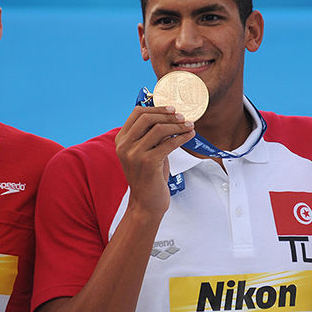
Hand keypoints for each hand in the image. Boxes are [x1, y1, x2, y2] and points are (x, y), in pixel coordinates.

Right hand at [115, 106, 194, 220]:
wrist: (146, 203)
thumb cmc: (148, 177)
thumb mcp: (144, 152)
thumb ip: (150, 135)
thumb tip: (169, 116)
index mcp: (121, 140)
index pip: (137, 113)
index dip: (156, 108)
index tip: (171, 109)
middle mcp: (124, 146)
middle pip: (147, 118)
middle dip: (168, 115)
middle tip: (183, 117)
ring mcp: (135, 154)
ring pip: (160, 129)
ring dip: (178, 126)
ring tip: (189, 126)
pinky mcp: (148, 162)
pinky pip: (169, 143)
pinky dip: (182, 137)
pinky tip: (190, 136)